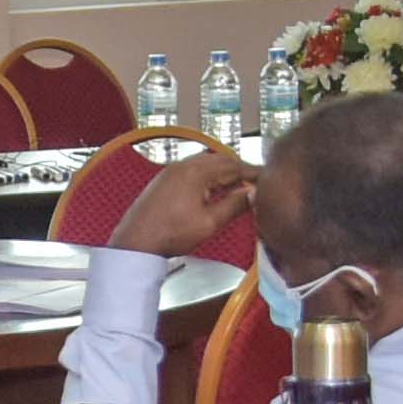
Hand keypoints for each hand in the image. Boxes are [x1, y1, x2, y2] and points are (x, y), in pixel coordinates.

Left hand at [113, 147, 257, 256]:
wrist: (135, 242)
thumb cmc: (169, 234)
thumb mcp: (209, 223)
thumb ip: (235, 205)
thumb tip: (253, 193)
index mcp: (196, 171)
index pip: (233, 165)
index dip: (253, 172)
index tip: (267, 178)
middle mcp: (183, 165)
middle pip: (220, 160)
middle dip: (240, 170)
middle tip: (255, 182)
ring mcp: (171, 171)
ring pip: (206, 164)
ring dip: (223, 172)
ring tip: (238, 187)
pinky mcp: (164, 181)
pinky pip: (192, 170)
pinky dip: (208, 176)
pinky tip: (213, 190)